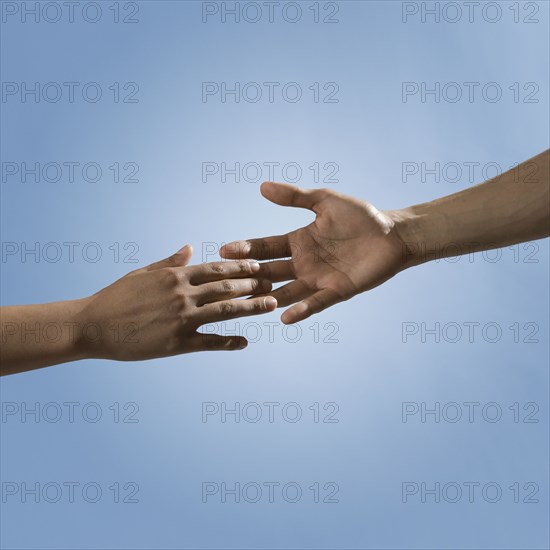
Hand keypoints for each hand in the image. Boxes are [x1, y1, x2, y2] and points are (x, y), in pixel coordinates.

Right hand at [77, 245, 276, 358]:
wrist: (93, 326)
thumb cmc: (115, 297)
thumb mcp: (143, 272)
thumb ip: (170, 261)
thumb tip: (190, 247)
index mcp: (174, 275)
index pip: (215, 268)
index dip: (240, 268)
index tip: (258, 266)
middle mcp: (182, 294)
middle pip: (226, 287)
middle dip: (253, 284)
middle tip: (273, 282)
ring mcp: (182, 319)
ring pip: (225, 311)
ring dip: (251, 307)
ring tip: (271, 305)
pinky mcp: (177, 343)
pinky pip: (210, 342)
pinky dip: (229, 341)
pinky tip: (244, 342)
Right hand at [220, 183, 404, 323]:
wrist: (392, 234)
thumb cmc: (360, 216)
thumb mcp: (324, 201)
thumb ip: (295, 197)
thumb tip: (262, 187)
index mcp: (297, 241)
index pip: (264, 247)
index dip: (245, 249)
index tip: (223, 250)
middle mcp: (303, 263)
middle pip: (269, 271)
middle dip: (249, 276)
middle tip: (226, 281)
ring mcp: (318, 279)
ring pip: (286, 291)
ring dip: (268, 297)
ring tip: (247, 302)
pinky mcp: (336, 291)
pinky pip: (315, 303)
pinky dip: (300, 310)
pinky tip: (283, 316)